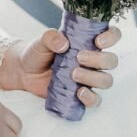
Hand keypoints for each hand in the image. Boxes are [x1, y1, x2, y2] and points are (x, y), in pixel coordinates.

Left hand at [5, 26, 120, 109]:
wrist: (24, 72)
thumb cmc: (37, 53)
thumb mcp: (41, 41)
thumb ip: (50, 37)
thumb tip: (64, 43)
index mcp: (87, 42)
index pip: (112, 36)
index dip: (111, 37)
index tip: (98, 40)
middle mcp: (92, 60)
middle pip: (111, 61)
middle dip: (99, 60)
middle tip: (79, 57)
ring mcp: (88, 78)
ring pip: (106, 80)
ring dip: (94, 78)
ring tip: (74, 75)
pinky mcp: (81, 94)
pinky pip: (96, 100)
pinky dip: (91, 98)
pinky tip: (79, 93)